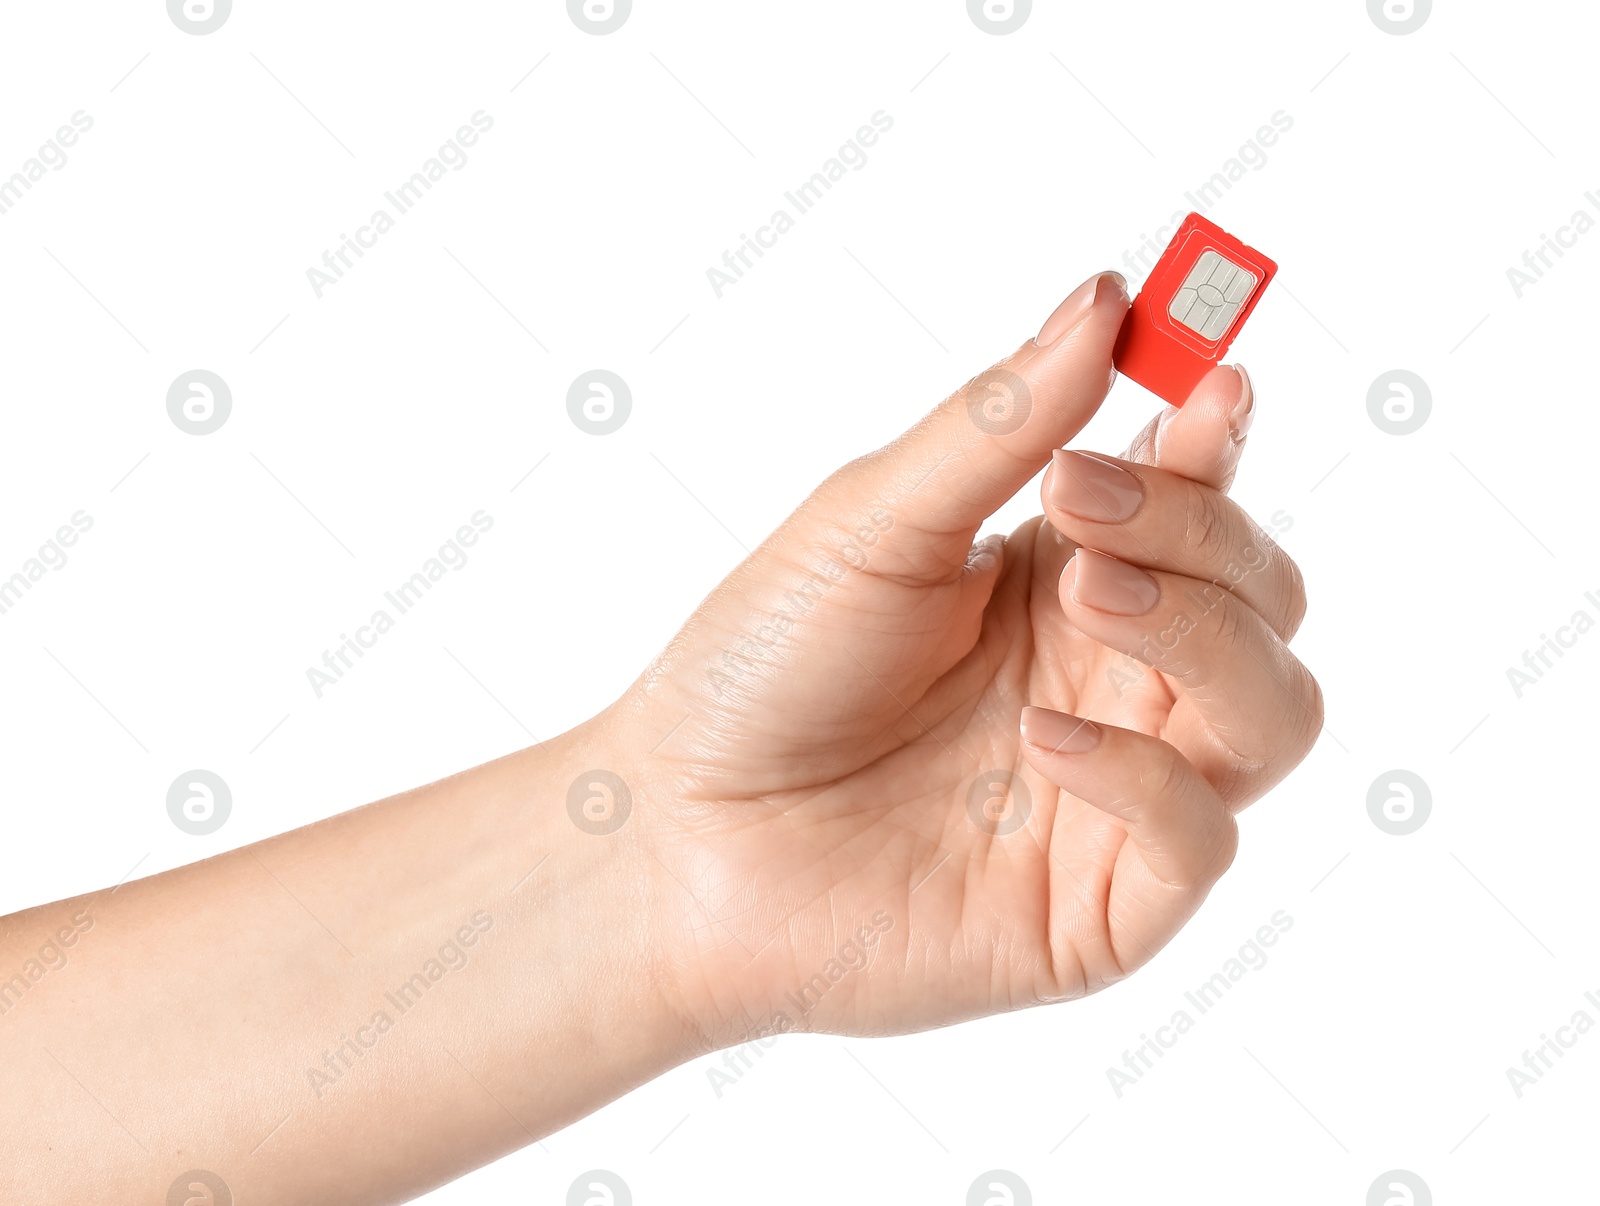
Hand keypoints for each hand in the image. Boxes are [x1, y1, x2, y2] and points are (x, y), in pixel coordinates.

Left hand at [603, 270, 1321, 1045]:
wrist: (677, 836)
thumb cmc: (762, 669)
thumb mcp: (874, 525)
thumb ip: (1000, 424)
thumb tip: (1110, 296)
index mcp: (1063, 577)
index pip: (1200, 497)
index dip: (1222, 437)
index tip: (1214, 378)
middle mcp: (1110, 679)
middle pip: (1260, 593)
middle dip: (1201, 530)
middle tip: (1084, 502)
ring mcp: (1118, 792)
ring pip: (1272, 709)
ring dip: (1205, 635)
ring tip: (1087, 596)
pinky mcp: (1101, 907)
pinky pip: (1201, 839)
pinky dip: (1147, 777)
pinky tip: (1036, 740)